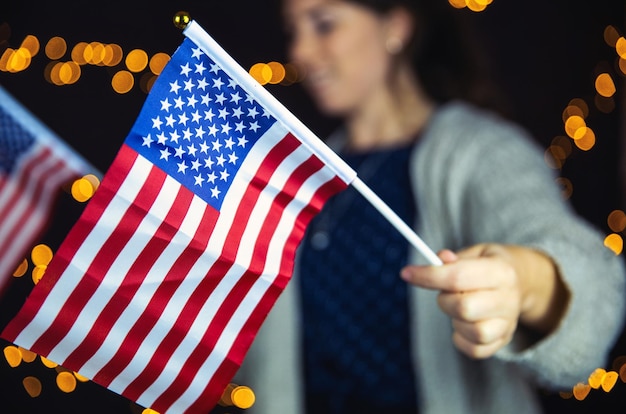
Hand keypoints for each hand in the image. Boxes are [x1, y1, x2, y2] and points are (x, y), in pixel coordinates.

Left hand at [400, 244, 566, 358]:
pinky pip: (476, 350)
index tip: (406, 273)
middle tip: (446, 293)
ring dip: (455, 321)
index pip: (458, 276)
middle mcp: (508, 299)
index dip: (427, 276)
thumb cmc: (488, 265)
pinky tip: (461, 324)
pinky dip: (461, 339)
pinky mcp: (503, 340)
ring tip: (458, 308)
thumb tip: (439, 259)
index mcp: (501, 271)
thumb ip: (456, 258)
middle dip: (444, 300)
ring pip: (473, 332)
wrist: (521, 282)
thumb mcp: (476, 252)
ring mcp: (508, 323)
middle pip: (464, 307)